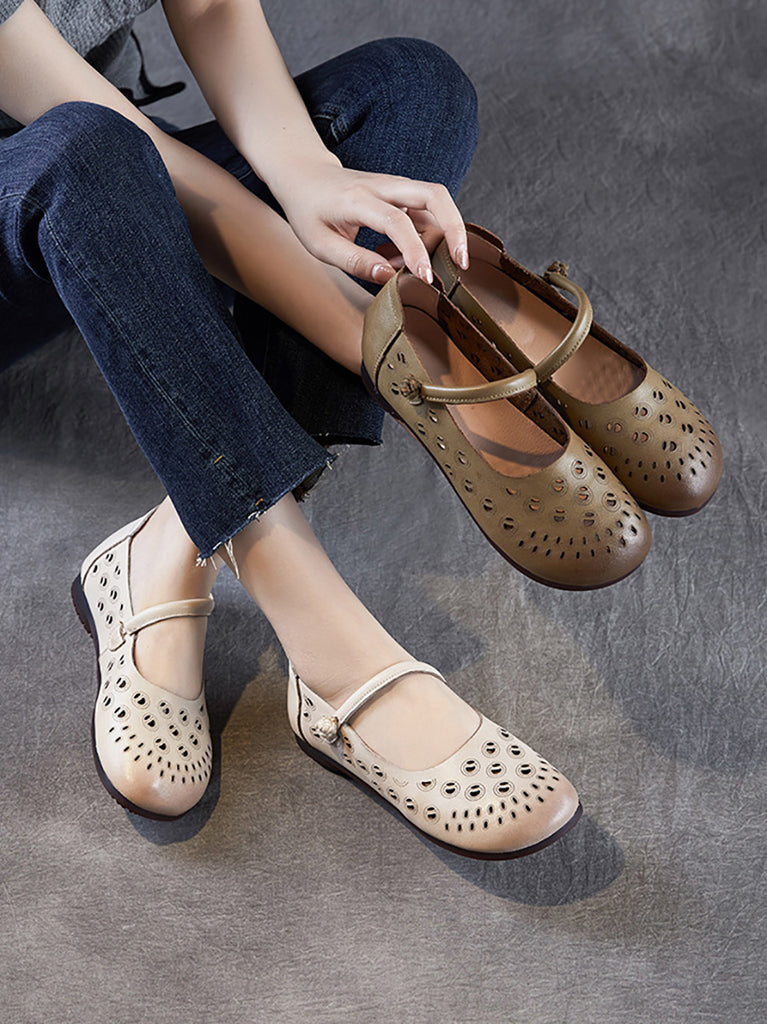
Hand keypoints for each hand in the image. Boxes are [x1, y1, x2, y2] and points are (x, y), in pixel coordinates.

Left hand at [271, 157, 469, 284]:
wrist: (304, 175)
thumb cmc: (309, 211)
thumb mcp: (320, 245)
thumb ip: (355, 262)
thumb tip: (389, 278)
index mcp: (359, 199)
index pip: (397, 222)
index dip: (415, 251)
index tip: (425, 278)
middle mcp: (384, 186)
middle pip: (435, 195)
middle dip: (455, 228)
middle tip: (462, 263)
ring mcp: (395, 186)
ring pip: (437, 202)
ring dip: (440, 237)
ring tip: (414, 269)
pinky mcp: (401, 193)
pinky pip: (426, 213)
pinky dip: (424, 238)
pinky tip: (400, 258)